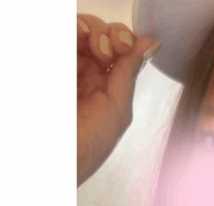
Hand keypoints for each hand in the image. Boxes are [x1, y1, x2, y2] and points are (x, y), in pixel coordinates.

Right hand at [77, 14, 159, 185]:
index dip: (124, 42)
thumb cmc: (89, 145)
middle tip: (108, 50)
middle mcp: (87, 76)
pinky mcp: (52, 67)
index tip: (124, 47)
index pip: (119, 51)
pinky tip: (80, 39)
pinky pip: (63, 38)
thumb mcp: (117, 109)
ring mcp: (69, 71)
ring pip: (81, 33)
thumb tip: (151, 43)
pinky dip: (74, 32)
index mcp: (107, 88)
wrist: (62, 156)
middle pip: (100, 37)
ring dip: (91, 31)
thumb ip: (129, 73)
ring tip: (95, 48)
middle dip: (109, 36)